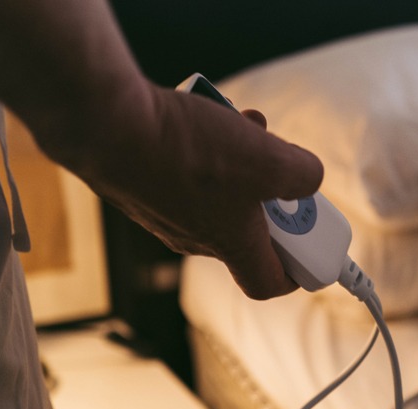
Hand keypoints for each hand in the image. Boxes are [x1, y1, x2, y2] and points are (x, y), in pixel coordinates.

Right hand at [41, 85, 322, 299]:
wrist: (108, 125)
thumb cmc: (186, 151)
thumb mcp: (269, 158)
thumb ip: (302, 175)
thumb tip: (307, 177)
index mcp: (228, 244)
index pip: (266, 284)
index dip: (295, 272)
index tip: (310, 246)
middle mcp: (194, 237)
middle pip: (247, 227)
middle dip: (271, 193)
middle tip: (280, 162)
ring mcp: (165, 211)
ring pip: (220, 191)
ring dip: (242, 160)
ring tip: (247, 126)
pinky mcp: (145, 183)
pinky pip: (189, 171)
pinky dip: (206, 147)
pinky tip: (208, 116)